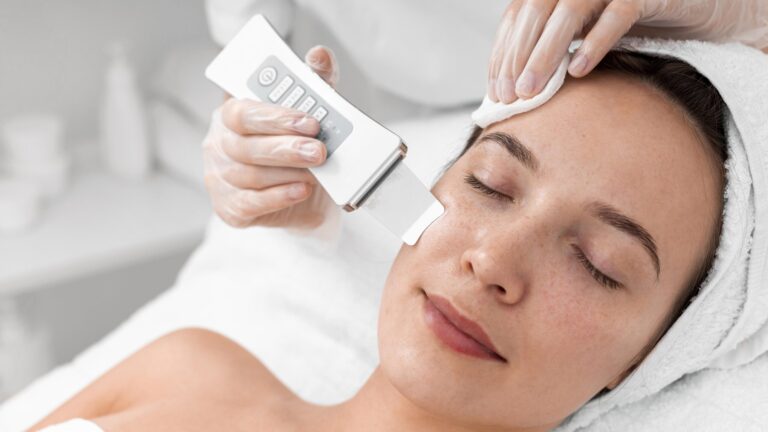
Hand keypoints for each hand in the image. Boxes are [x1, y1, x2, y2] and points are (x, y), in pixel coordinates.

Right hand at [203, 45, 339, 228]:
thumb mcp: (310, 114)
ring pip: (249, 175)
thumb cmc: (300, 149)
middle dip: (286, 148)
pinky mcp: (230, 209)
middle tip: (319, 151)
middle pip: (245, 146)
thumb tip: (320, 55)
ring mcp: (220, 178)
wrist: (308, 198)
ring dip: (287, 173)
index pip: (241, 111)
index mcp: (233, 114)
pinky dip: (279, 197)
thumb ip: (315, 83)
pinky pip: (251, 203)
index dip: (274, 116)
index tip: (308, 120)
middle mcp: (219, 144)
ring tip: (316, 172)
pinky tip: (301, 190)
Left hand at [487, 0, 767, 102]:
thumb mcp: (590, 37)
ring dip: (546, 52)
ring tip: (533, 89)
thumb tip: (514, 89)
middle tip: (510, 96)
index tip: (497, 90)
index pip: (520, 15)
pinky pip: (618, 12)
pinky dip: (596, 41)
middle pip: (536, 11)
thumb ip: (556, 50)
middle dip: (518, 55)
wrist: (707, 10)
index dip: (504, 52)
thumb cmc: (644, 27)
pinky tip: (578, 70)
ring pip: (569, 10)